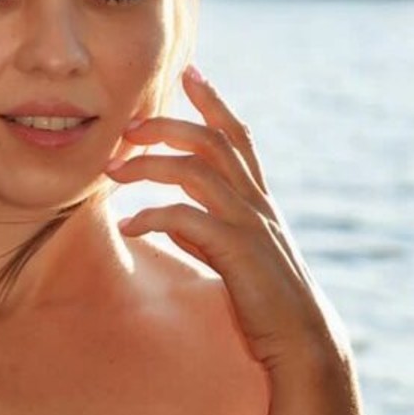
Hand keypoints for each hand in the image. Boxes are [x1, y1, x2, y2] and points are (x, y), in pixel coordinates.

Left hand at [107, 66, 343, 372]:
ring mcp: (250, 224)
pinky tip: (127, 225)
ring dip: (149, 165)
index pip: (238, 136)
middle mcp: (257, 204)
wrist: (301, 342)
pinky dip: (151, 216)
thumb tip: (165, 220)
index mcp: (258, 201)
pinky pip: (186, 218)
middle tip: (128, 127)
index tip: (190, 72)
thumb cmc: (265, 304)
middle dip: (168, 125)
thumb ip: (202, 234)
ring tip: (112, 172)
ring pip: (196, 171)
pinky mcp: (238, 251)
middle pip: (213, 141)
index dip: (214, 101)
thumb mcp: (231, 259)